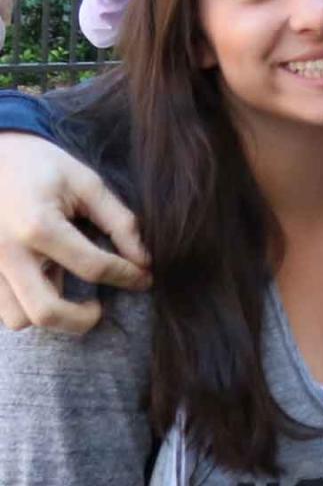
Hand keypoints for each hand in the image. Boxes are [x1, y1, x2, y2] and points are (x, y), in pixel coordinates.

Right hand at [0, 134, 149, 332]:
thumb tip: (144, 259)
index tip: (145, 276)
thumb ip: (119, 221)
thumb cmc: (42, 165)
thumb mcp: (86, 183)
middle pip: (46, 313)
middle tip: (100, 307)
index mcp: (39, 226)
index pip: (93, 267)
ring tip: (67, 288)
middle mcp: (7, 253)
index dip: (128, 275)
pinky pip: (3, 306)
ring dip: (49, 314)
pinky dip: (26, 303)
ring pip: (19, 318)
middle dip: (82, 320)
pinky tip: (44, 280)